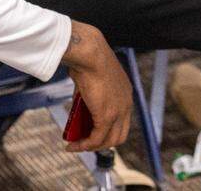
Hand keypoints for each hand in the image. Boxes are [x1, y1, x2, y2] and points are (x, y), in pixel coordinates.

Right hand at [60, 20, 132, 152]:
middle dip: (101, 142)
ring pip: (108, 140)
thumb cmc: (88, 59)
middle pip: (119, 134)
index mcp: (126, 93)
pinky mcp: (106, 116)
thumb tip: (78, 104)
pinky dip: (85, 145)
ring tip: (75, 145)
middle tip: (84, 142)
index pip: (122, 120)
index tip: (92, 132)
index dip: (108, 130)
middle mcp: (127, 104)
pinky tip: (73, 145)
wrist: (90, 53)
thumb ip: (89, 94)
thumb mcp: (92, 79)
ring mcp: (119, 111)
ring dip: (91, 146)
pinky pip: (96, 138)